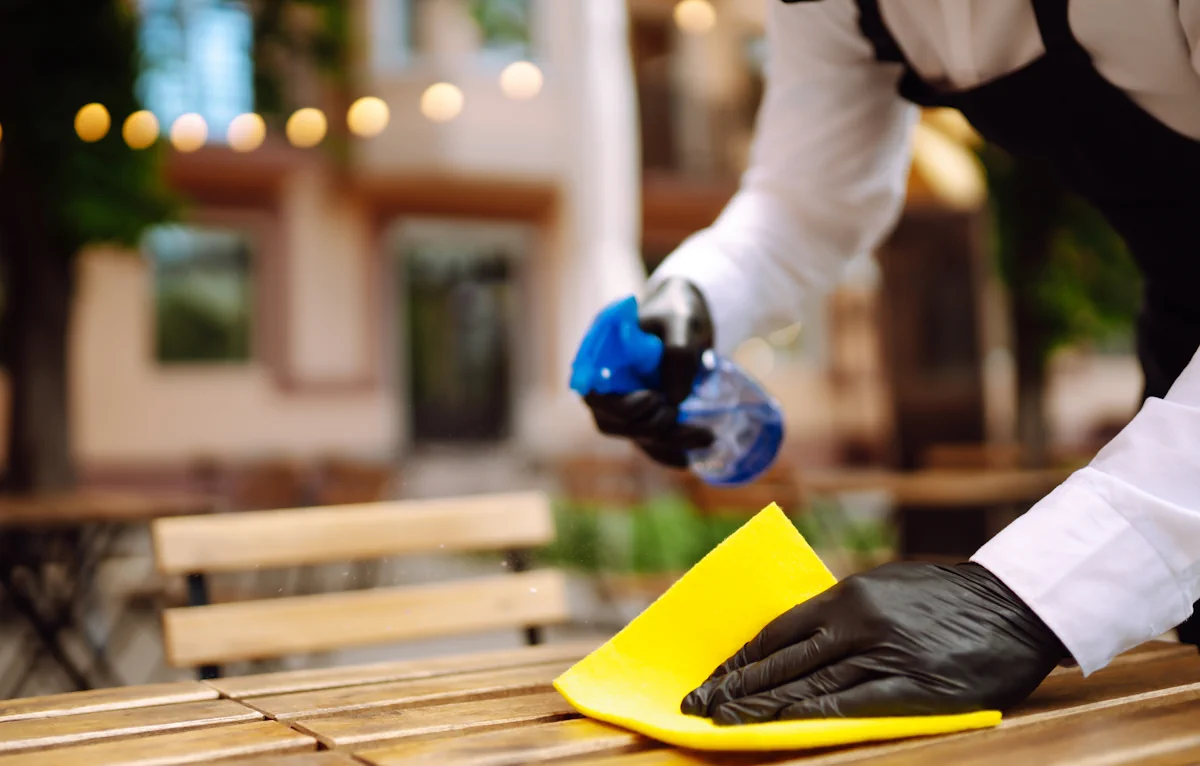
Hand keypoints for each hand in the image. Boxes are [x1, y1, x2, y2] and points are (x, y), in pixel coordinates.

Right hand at [585, 278, 714, 466]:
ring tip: (706, 438)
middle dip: (650, 429)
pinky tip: (691, 457)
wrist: (689, 314)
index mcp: (601, 355)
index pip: (594, 394)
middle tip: (686, 419)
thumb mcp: (681, 322)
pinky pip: (649, 441)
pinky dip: (667, 452)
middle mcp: (606, 382)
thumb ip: (677, 354)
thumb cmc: (678, 310)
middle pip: (612, 422)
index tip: (654, 399)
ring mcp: (624, 400)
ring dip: (666, 443)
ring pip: (634, 435)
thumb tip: (674, 399)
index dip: (620, 407)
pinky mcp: (644, 413)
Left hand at [681, 562, 1065, 722]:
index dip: (742, 657)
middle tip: (697, 705)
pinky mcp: (915, 687)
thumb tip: (796, 640)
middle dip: (736, 685)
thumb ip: (842, 614)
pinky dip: (811, 714)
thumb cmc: (946, 598)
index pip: (778, 630)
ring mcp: (886, 654)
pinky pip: (851, 704)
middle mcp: (859, 622)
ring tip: (723, 721)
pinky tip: (780, 725)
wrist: (1016, 606)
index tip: (714, 676)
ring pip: (807, 683)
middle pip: (783, 659)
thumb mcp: (886, 590)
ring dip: (761, 704)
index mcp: (849, 595)